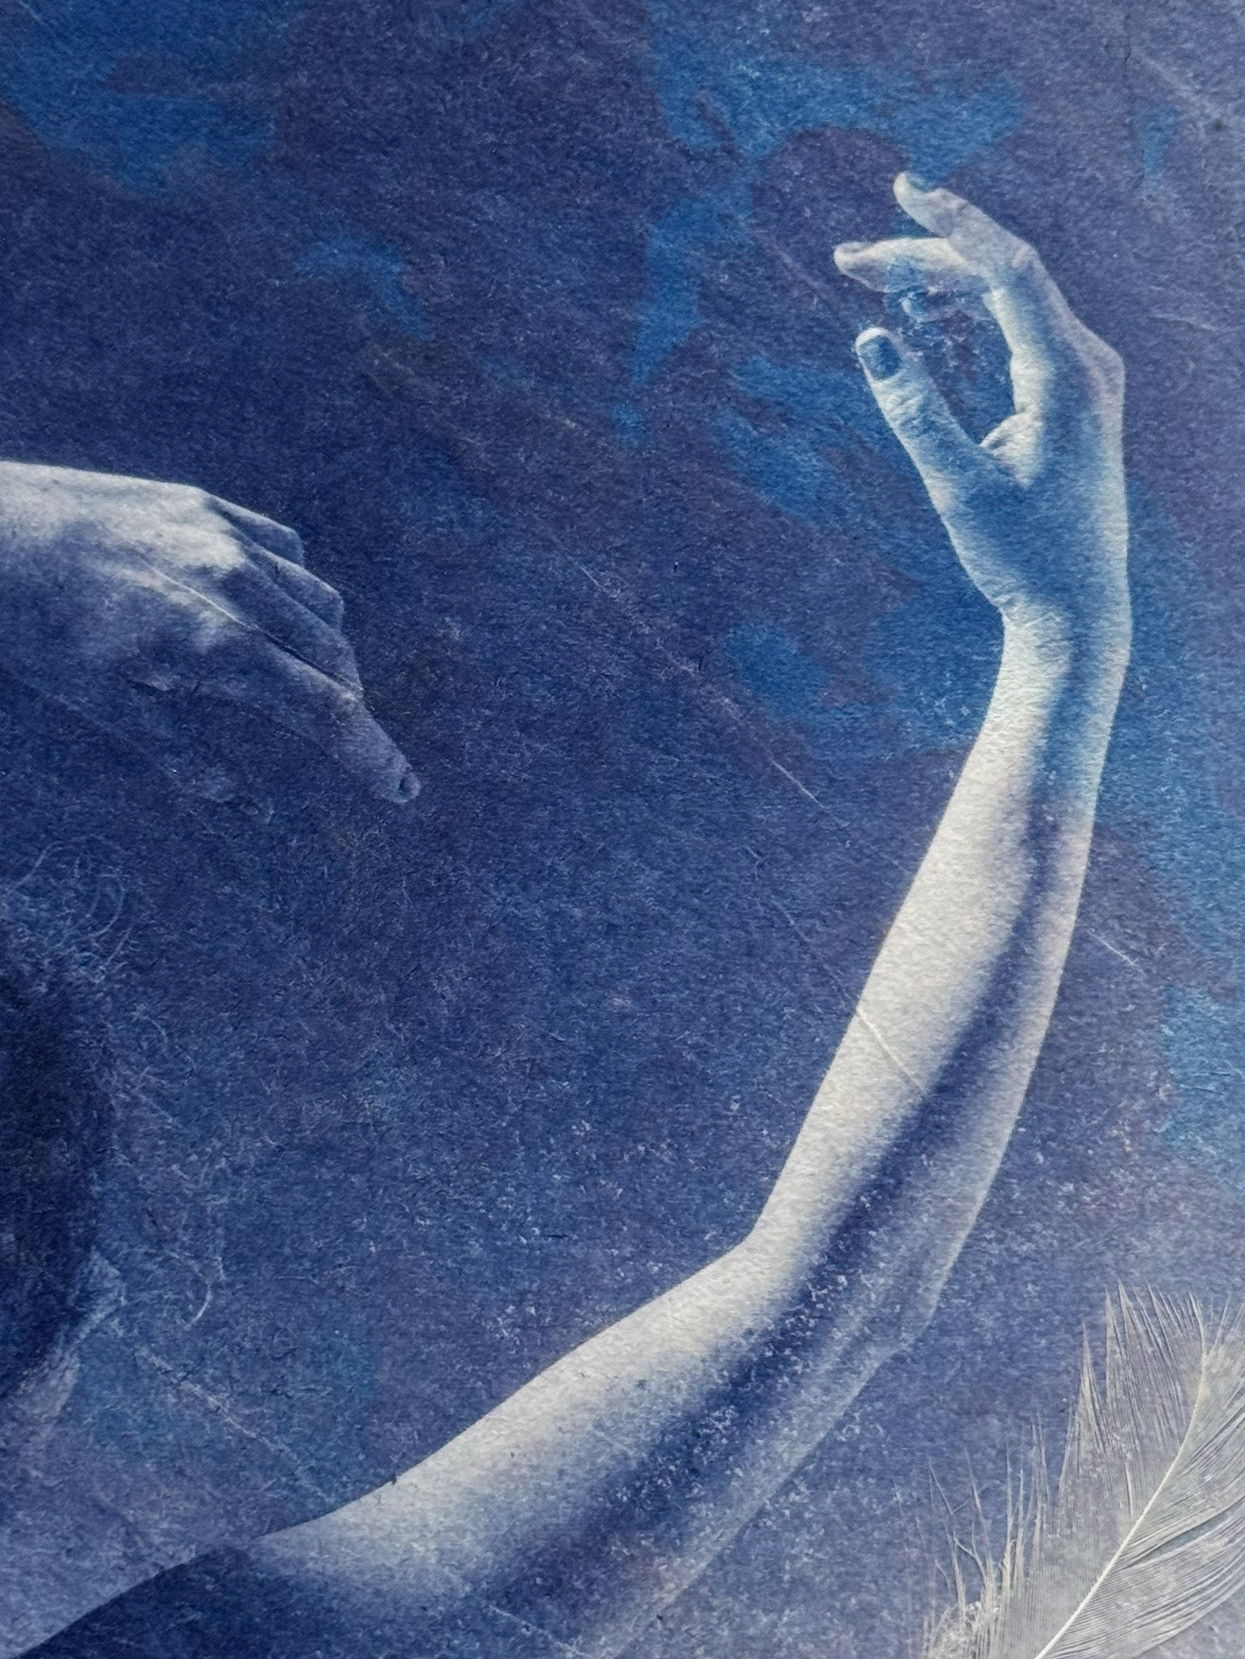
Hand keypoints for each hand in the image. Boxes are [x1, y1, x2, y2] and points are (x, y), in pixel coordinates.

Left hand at [0, 462, 415, 802]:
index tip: (402, 790)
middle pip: (335, 660)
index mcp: (211, 645)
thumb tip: (248, 808)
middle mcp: (235, 585)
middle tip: (348, 749)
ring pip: (321, 605)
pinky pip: (288, 553)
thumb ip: (185, 756)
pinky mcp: (208, 506)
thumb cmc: (35, 626)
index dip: (370, 755)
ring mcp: (226, 538)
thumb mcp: (103, 705)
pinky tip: (267, 614)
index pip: (322, 710)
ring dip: (326, 652)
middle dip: (350, 709)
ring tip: (297, 681)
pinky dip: (295, 592)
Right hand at [834, 174, 1128, 647]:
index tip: (903, 191)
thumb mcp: (957, 488)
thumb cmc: (1021, 558)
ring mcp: (1084, 376)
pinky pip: (1017, 327)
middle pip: (1002, 278)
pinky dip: (966, 312)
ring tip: (870, 273)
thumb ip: (914, 411)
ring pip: (1008, 299)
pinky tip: (923, 309)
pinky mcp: (1071, 394)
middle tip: (848, 260)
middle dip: (925, 259)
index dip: (954, 224)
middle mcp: (1086, 363)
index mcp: (1067, 377)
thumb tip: (869, 338)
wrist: (1076, 610)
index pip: (1010, 269)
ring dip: (941, 282)